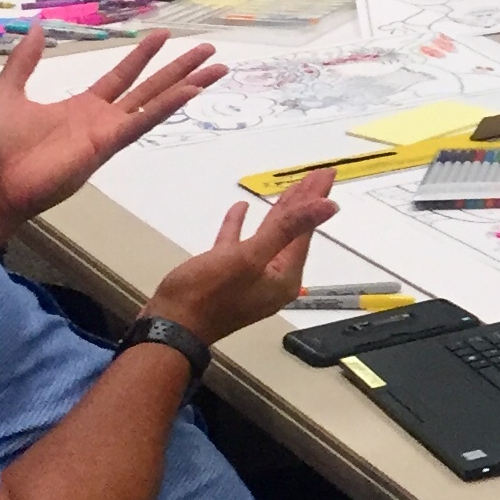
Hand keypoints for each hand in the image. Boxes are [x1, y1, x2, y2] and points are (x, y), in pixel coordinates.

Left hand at [0, 28, 224, 245]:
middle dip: (179, 68)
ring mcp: (108, 133)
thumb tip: (35, 28)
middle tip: (208, 49)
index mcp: (81, 107)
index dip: (142, 56)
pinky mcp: (107, 145)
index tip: (164, 35)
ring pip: (155, 102)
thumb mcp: (6, 90)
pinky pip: (142, 122)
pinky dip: (166, 106)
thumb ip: (24, 61)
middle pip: (150, 87)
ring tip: (215, 68)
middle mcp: (102, 119)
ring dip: (186, 85)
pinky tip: (189, 92)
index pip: (121, 76)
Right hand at [146, 175, 337, 344]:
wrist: (170, 327)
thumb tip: (329, 207)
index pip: (305, 230)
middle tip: (316, 174)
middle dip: (303, 202)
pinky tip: (240, 209)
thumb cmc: (208, 293)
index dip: (315, 199)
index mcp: (283, 276)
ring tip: (289, 188)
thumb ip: (288, 228)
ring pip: (268, 236)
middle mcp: (272, 278)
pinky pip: (239, 244)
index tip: (327, 173)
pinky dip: (241, 226)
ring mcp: (249, 278)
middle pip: (292, 232)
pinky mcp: (226, 276)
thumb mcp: (250, 256)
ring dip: (277, 212)